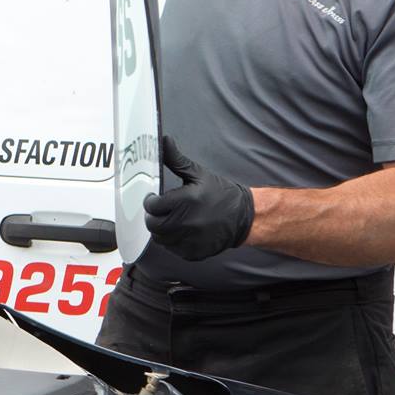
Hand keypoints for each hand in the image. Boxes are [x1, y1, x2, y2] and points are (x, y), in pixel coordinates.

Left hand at [146, 138, 253, 259]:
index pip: (153, 206)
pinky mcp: (193, 253)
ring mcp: (190, 240)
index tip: (154, 198)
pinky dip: (172, 241)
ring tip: (173, 219)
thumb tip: (164, 141)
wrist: (244, 217)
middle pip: (153, 224)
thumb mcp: (198, 174)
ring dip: (162, 229)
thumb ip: (177, 160)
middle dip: (154, 216)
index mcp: (187, 201)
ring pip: (160, 238)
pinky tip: (182, 230)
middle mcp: (187, 223)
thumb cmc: (221, 194)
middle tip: (161, 210)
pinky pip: (172, 248)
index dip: (150, 201)